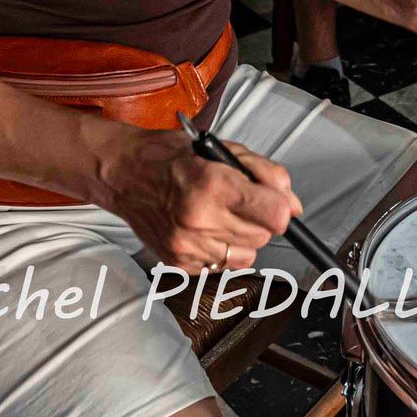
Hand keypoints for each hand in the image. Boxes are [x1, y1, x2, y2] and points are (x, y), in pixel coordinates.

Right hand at [97, 128, 299, 273]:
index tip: (275, 202)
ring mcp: (188, 245)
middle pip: (263, 236)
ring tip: (221, 215)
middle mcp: (200, 219)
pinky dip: (221, 250)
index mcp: (214, 184)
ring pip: (246, 255)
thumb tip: (293, 204)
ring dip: (242, 237)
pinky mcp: (178, 262)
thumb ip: (264, 173)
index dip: (280, 208)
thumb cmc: (169, 157)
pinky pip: (221, 267)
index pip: (275, 215)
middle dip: (260, 219)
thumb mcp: (222, 149)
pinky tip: (204, 229)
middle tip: (239, 201)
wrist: (123, 174)